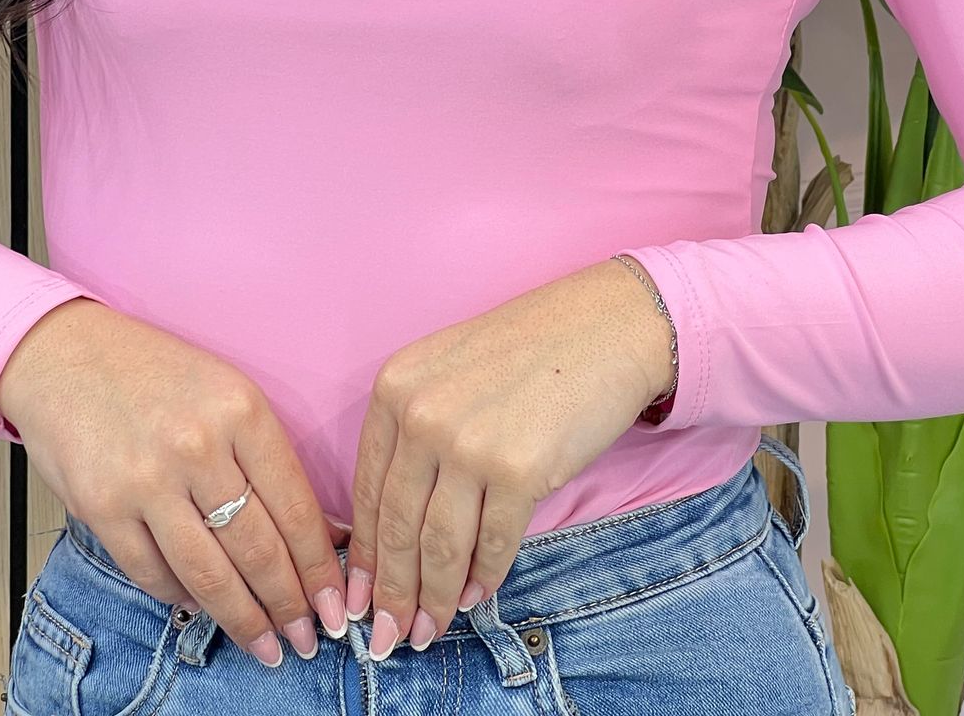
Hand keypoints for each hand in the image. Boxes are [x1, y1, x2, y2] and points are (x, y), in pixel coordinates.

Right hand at [0, 298, 349, 666]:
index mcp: (240, 409)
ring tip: (264, 645)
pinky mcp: (101, 508)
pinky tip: (203, 607)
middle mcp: (197, 445)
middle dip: (288, 605)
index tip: (334, 605)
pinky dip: (183, 598)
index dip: (319, 566)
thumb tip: (320, 532)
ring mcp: (146, 479)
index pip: (294, 505)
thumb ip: (266, 457)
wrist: (66, 355)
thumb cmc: (155, 373)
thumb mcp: (226, 392)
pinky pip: (153, 574)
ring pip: (209, 574)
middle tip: (307, 638)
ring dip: (243, 620)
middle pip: (257, 548)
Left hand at [343, 260, 670, 658]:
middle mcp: (423, 415)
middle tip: (389, 637)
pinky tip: (475, 594)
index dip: (364, 554)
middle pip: (396, 526)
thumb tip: (398, 528)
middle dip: (391, 592)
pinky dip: (483, 577)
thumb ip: (415, 433)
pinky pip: (494, 544)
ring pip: (439, 546)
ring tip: (429, 629)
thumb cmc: (527, 349)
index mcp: (396, 387)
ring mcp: (471, 444)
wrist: (604, 326)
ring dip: (433, 598)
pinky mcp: (521, 471)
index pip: (366, 489)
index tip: (360, 597)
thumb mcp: (447, 372)